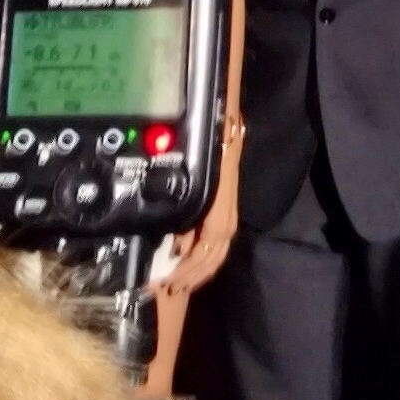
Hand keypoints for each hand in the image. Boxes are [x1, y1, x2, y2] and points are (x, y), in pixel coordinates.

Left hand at [161, 125, 242, 295]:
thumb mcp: (189, 163)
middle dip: (195, 272)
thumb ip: (185, 201)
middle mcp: (227, 206)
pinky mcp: (225, 202)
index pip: (212, 241)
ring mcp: (228, 204)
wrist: (224, 111)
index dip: (194, 264)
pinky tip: (189, 259)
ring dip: (200, 268)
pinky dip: (205, 254)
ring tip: (179, 282)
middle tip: (171, 287)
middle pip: (216, 249)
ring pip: (219, 246)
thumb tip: (176, 243)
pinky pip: (218, 237)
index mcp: (220, 200)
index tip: (173, 278)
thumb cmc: (210, 131)